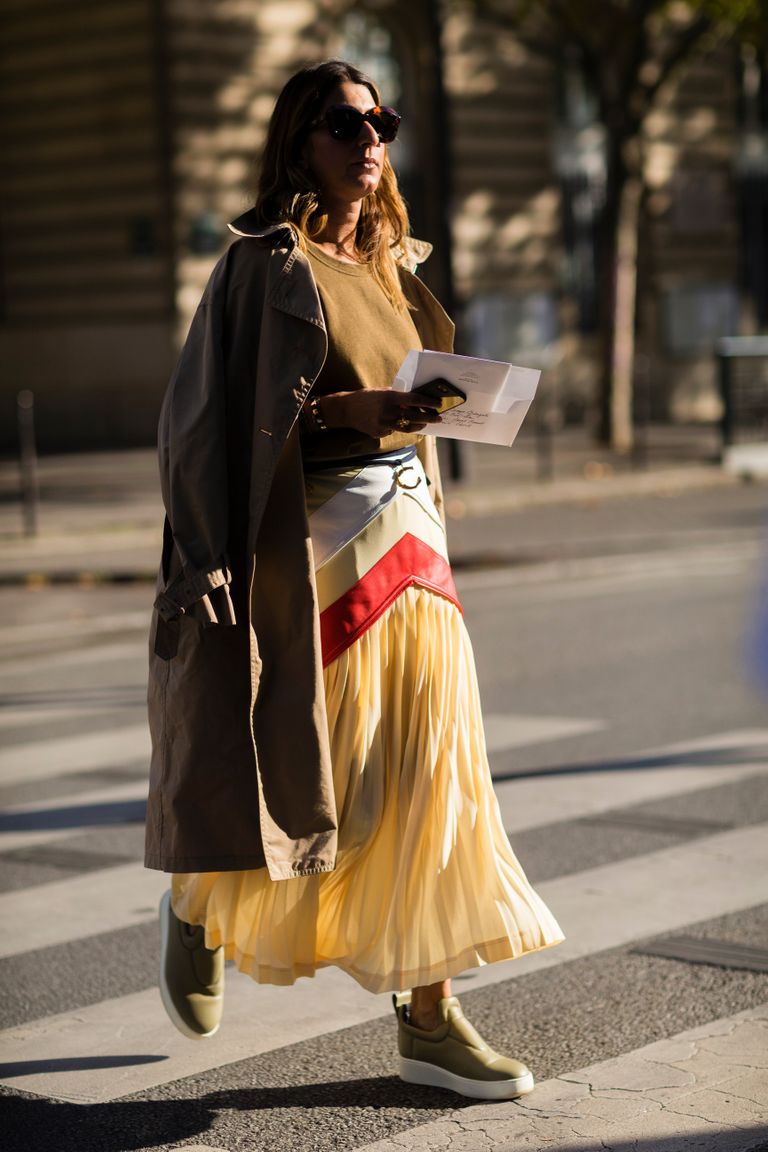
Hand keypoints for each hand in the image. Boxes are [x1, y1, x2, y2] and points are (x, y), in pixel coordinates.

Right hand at [319, 389, 441, 437]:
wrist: (347, 409)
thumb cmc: (367, 397)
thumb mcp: (383, 392)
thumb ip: (398, 396)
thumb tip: (415, 399)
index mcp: (390, 398)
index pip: (415, 400)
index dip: (429, 403)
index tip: (438, 404)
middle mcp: (388, 412)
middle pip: (415, 416)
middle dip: (429, 417)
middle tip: (438, 418)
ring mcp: (384, 424)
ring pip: (407, 427)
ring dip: (418, 425)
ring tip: (424, 423)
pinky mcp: (379, 433)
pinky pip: (394, 431)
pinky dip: (398, 427)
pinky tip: (396, 423)